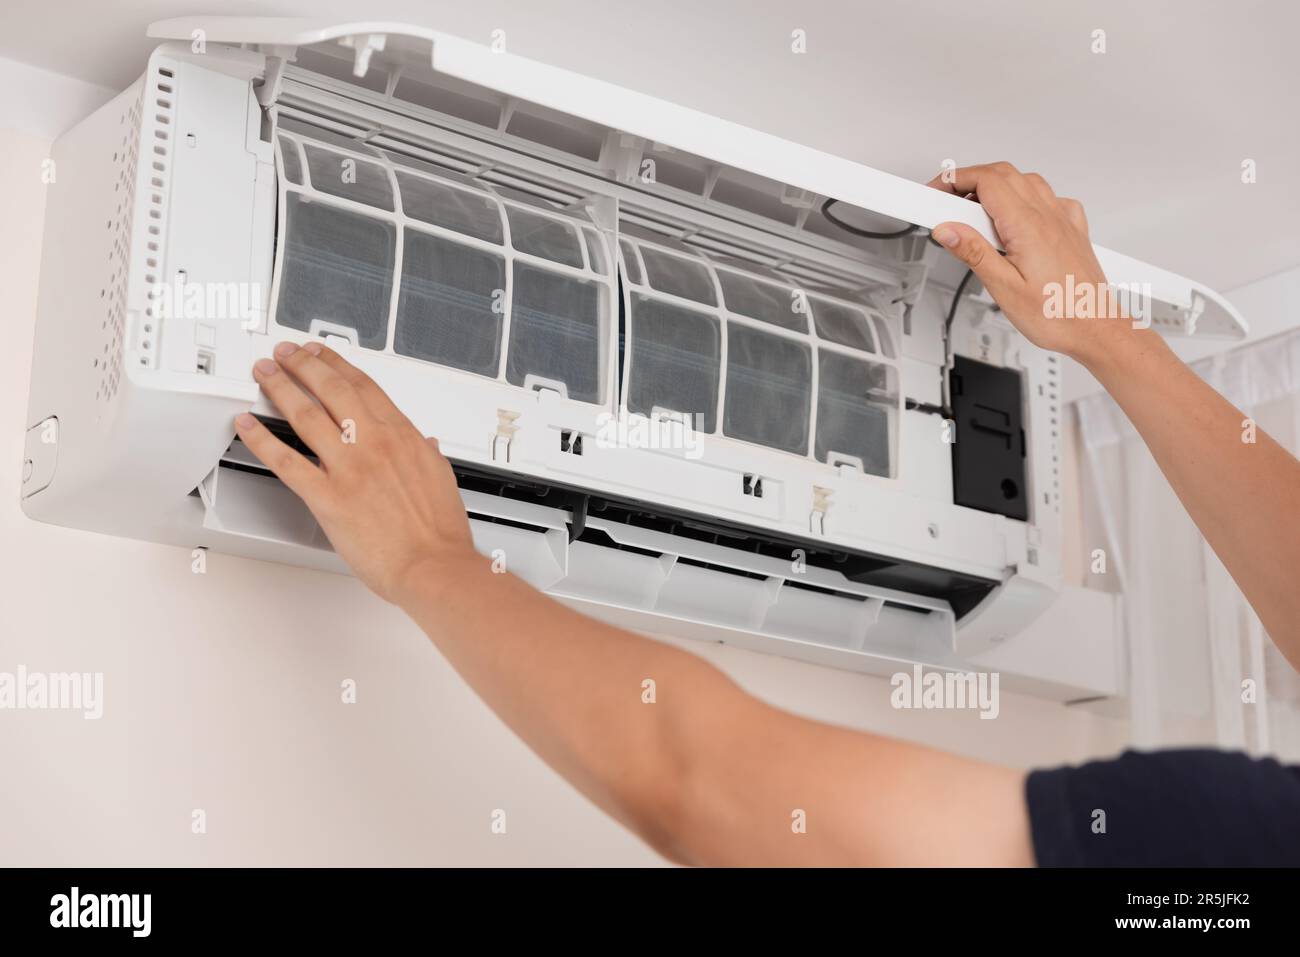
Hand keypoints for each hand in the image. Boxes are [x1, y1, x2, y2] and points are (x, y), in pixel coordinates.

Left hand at [233, 342, 477, 604]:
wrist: (433, 566)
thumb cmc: (439, 533)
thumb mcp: (442, 480)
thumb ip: (429, 455)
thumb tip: (428, 443)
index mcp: (403, 437)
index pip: (364, 386)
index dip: (337, 365)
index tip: (322, 355)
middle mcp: (374, 444)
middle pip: (332, 390)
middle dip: (303, 365)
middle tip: (285, 355)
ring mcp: (349, 468)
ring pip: (306, 415)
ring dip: (280, 388)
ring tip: (264, 374)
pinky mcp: (328, 497)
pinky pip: (286, 461)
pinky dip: (262, 439)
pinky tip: (248, 425)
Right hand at [927, 162, 1138, 366]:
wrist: (1096, 328)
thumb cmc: (1058, 314)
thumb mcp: (1004, 289)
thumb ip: (974, 253)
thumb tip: (948, 230)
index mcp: (1028, 226)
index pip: (986, 181)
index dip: (954, 180)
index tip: (935, 192)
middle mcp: (1048, 215)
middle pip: (1003, 174)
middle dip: (969, 180)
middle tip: (947, 201)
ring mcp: (1062, 219)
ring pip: (1025, 180)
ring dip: (995, 186)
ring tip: (974, 213)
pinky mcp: (1071, 228)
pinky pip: (1047, 197)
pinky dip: (1024, 197)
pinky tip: (1014, 217)